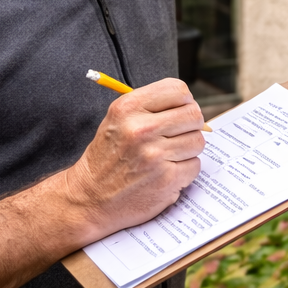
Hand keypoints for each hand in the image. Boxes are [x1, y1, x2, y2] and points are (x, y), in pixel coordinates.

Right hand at [64, 78, 205, 237]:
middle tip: (177, 135)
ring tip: (168, 155)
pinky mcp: (166, 179)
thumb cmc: (107, 157)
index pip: (178, 90)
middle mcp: (141, 129)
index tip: (179, 111)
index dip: (184, 101)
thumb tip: (189, 105)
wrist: (90, 197)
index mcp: (128, 108)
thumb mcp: (117, 119)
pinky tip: (166, 172)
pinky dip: (185, 170)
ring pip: (198, 141)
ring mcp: (155, 155)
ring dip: (188, 149)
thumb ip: (150, 107)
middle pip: (193, 115)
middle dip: (191, 125)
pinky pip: (195, 165)